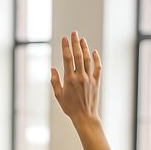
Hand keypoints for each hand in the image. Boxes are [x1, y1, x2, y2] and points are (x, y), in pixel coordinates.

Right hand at [50, 31, 109, 149]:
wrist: (85, 117)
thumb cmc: (69, 108)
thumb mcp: (58, 96)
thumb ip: (55, 81)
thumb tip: (53, 69)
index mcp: (70, 79)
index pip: (67, 59)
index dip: (66, 47)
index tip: (64, 38)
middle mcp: (81, 77)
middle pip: (78, 56)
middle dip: (75, 43)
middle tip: (73, 33)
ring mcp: (90, 78)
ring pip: (88, 59)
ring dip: (85, 48)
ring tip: (82, 39)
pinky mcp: (97, 82)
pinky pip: (97, 67)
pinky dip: (96, 59)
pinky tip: (94, 52)